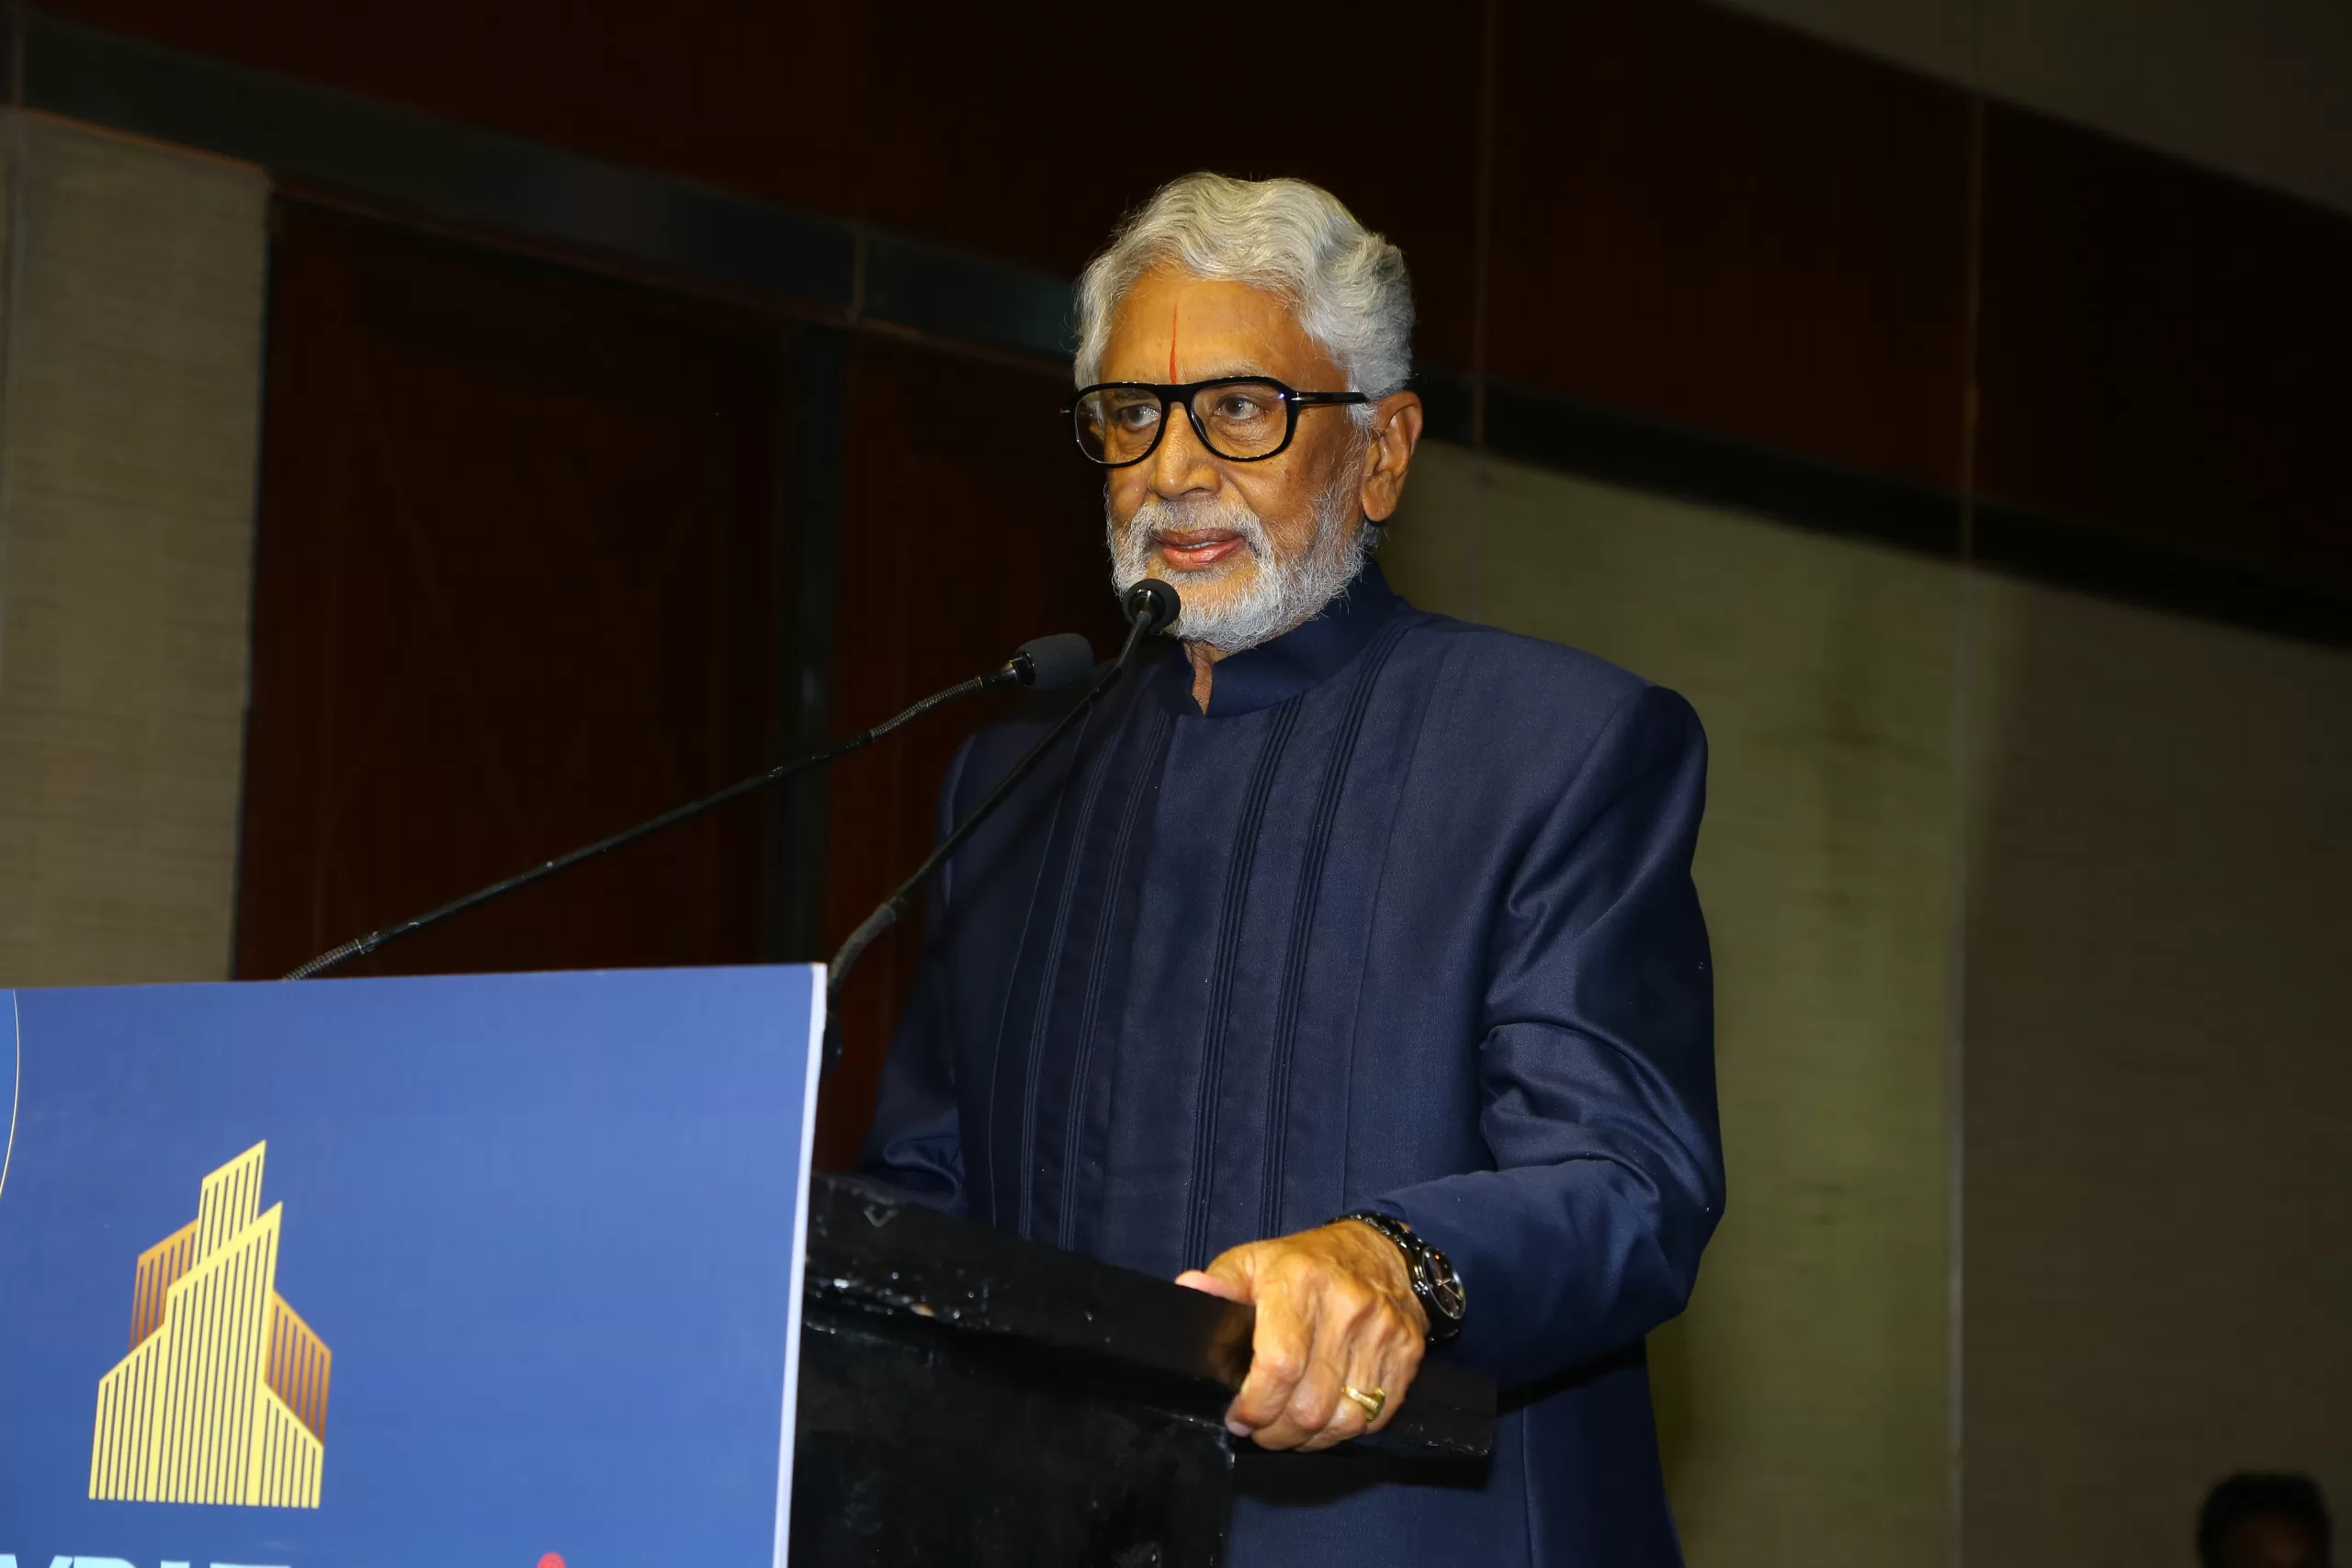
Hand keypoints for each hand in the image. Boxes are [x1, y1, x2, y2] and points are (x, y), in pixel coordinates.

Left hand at [1175, 1220, 1427, 1450]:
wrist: (1379, 1251)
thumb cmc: (1305, 1265)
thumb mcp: (1254, 1261)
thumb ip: (1220, 1283)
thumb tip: (1189, 1290)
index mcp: (1300, 1283)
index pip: (1280, 1366)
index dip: (1255, 1405)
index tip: (1239, 1416)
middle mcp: (1347, 1307)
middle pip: (1311, 1406)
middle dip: (1277, 1432)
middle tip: (1261, 1428)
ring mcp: (1383, 1332)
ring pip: (1344, 1421)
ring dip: (1310, 1438)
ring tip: (1289, 1428)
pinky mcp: (1408, 1353)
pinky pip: (1375, 1417)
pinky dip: (1345, 1430)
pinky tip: (1325, 1418)